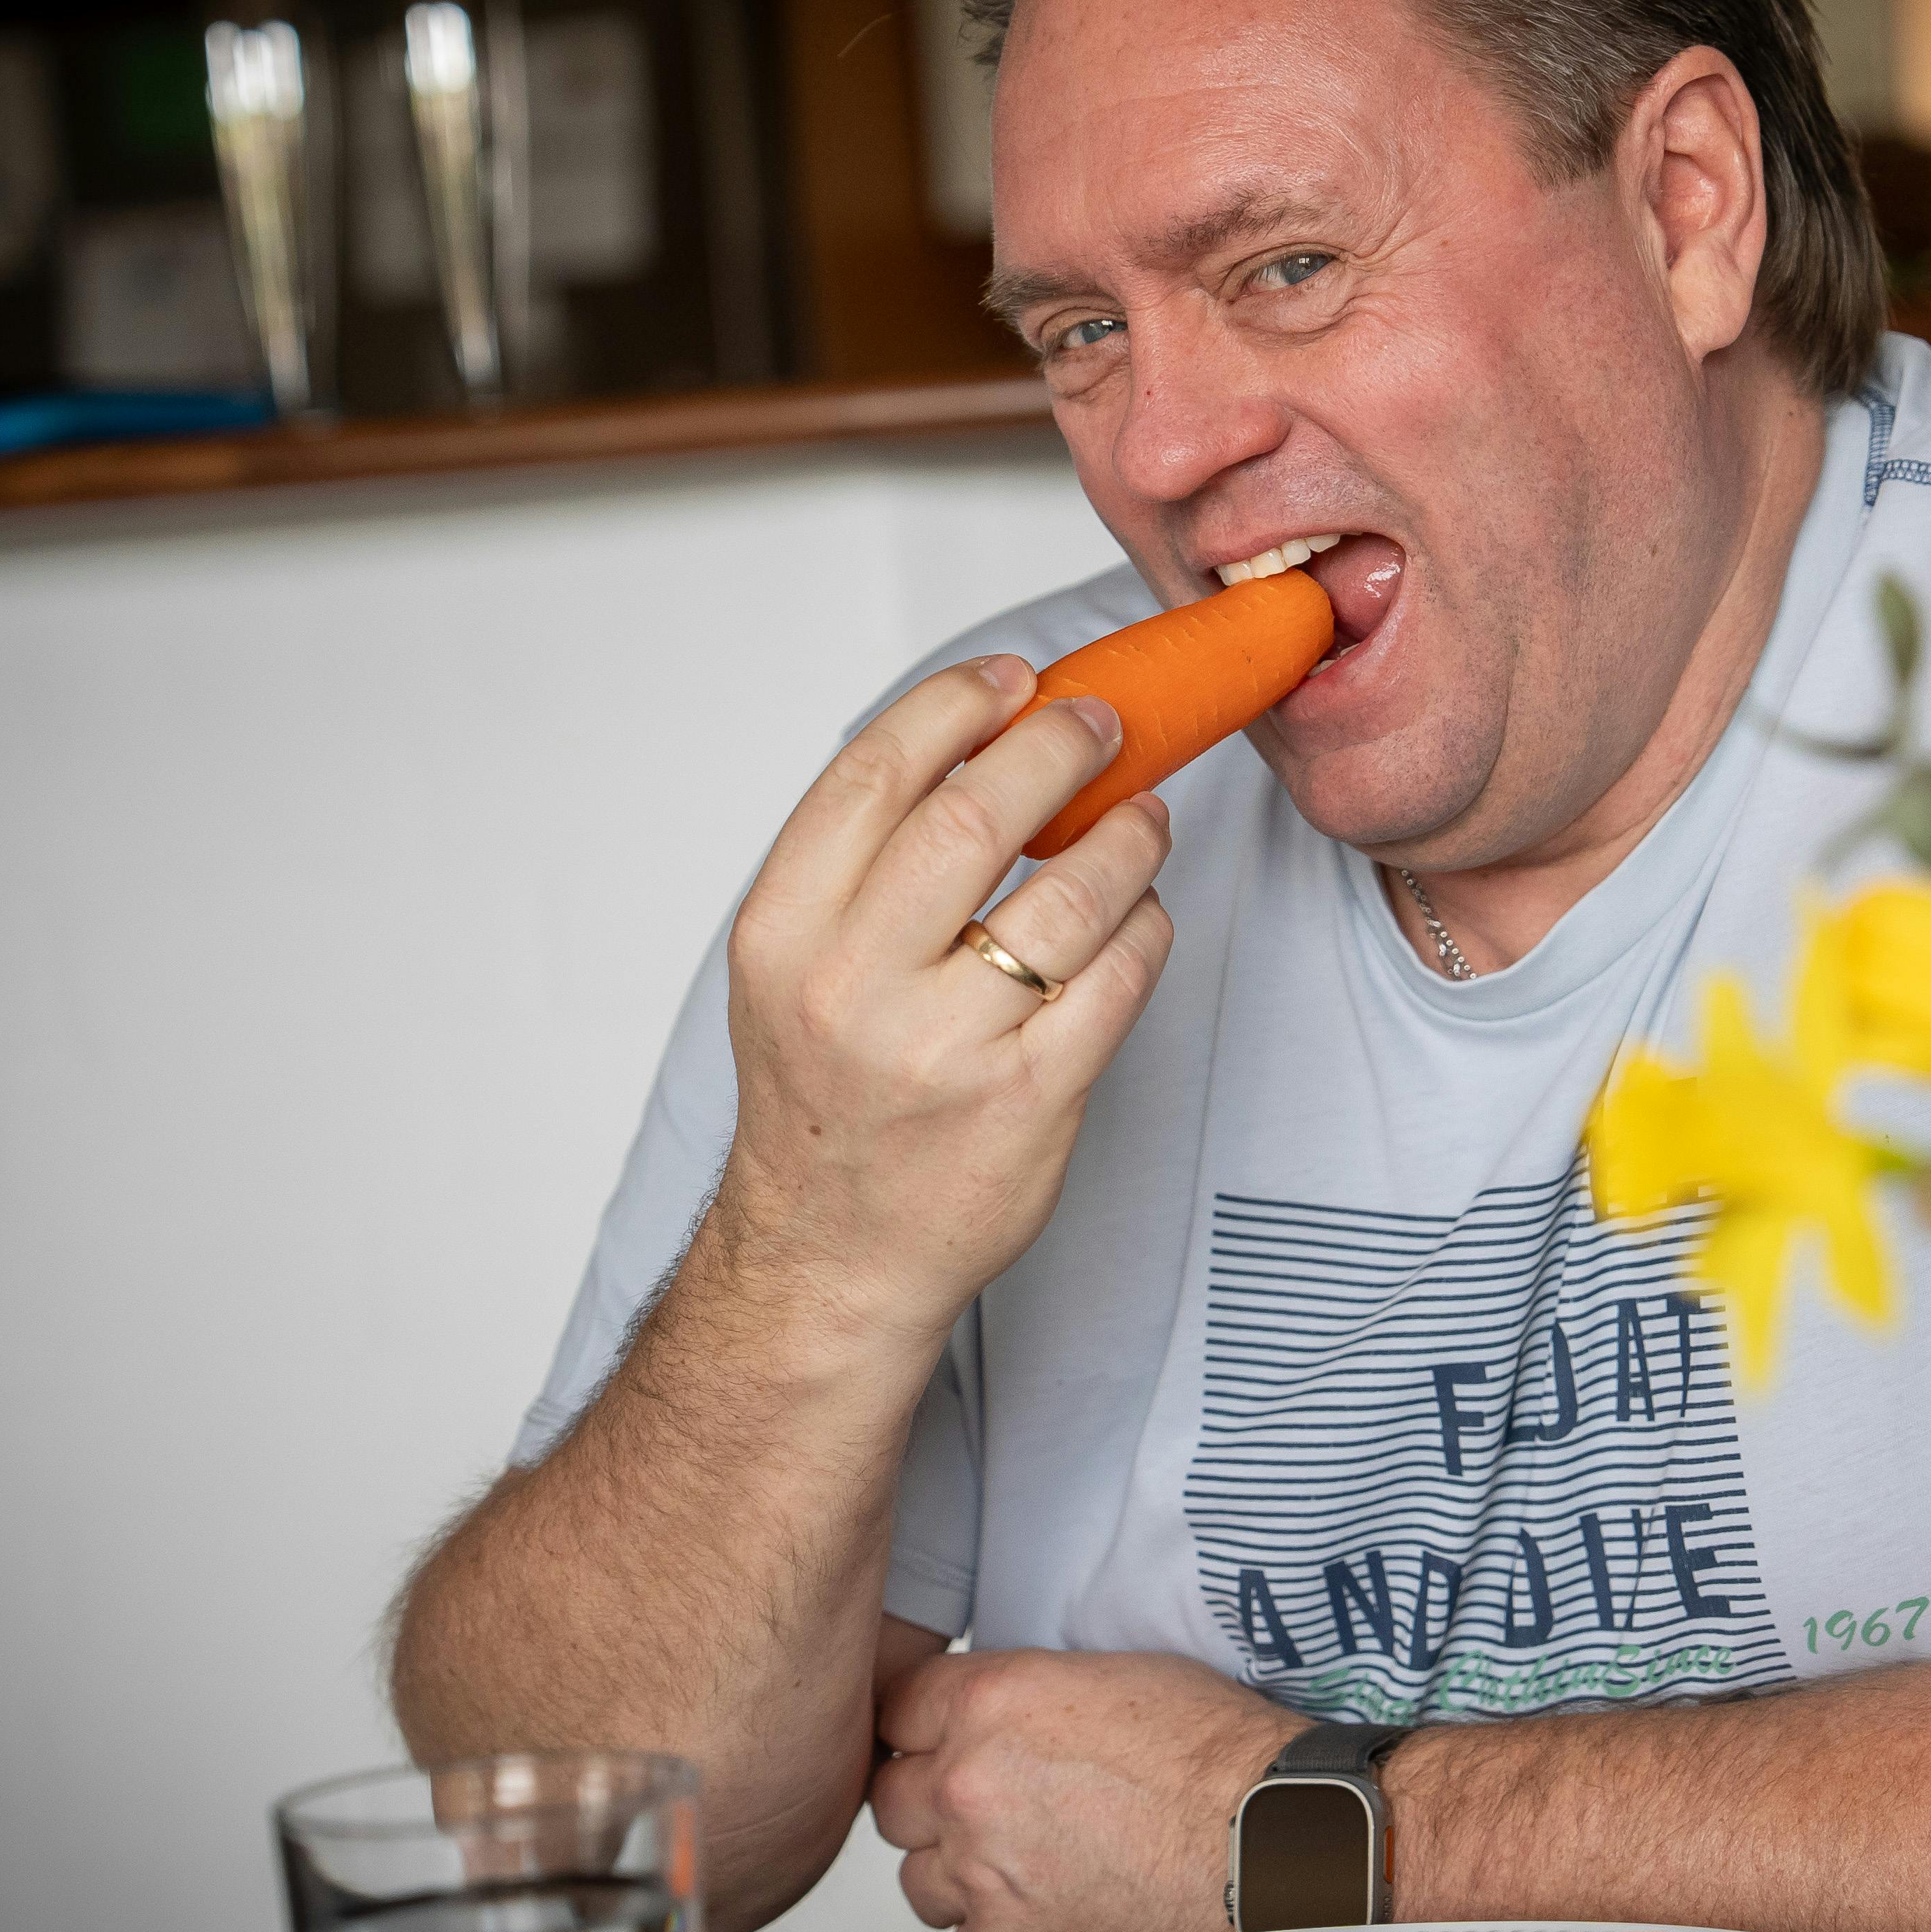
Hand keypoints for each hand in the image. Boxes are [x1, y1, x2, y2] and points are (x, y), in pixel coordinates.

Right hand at [709, 657, 1172, 1349]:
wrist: (830, 1254)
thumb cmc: (826, 1094)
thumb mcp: (795, 967)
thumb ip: (864, 863)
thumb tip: (979, 740)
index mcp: (784, 934)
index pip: (875, 774)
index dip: (956, 705)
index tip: (1013, 677)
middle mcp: (855, 986)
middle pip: (975, 814)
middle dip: (1056, 746)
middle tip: (1100, 722)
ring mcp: (946, 1048)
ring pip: (1069, 893)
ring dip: (1124, 832)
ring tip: (1141, 814)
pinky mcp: (1030, 1099)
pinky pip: (1118, 977)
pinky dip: (1146, 924)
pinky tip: (1141, 912)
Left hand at [870, 1649, 1296, 1931]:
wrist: (1266, 1838)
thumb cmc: (1215, 1755)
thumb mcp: (1109, 1676)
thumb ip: (1021, 1695)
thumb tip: (987, 1719)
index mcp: (991, 1701)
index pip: (897, 1707)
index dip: (924, 1726)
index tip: (942, 1740)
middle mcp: (968, 1783)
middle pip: (892, 1796)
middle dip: (933, 1801)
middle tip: (992, 1806)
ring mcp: (980, 1870)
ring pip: (918, 1875)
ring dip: (957, 1870)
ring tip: (1027, 1863)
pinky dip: (995, 1927)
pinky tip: (1050, 1907)